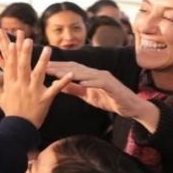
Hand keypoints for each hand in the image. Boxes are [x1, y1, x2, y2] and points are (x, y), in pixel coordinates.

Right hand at [0, 30, 72, 127]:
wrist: (19, 128)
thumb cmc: (10, 111)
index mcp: (11, 84)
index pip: (10, 66)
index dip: (12, 54)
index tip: (13, 43)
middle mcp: (21, 86)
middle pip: (23, 67)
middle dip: (25, 52)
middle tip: (28, 40)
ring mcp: (33, 92)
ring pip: (38, 74)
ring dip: (43, 61)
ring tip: (47, 49)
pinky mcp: (45, 99)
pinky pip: (55, 89)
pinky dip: (63, 82)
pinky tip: (70, 74)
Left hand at [46, 61, 160, 131]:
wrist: (131, 107)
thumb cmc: (109, 99)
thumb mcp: (88, 95)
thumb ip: (74, 89)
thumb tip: (58, 84)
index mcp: (89, 75)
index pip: (70, 69)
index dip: (56, 67)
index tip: (41, 67)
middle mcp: (96, 73)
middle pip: (75, 68)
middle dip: (59, 66)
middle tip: (44, 66)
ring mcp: (105, 78)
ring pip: (86, 73)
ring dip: (72, 72)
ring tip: (58, 73)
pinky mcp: (113, 86)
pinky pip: (101, 83)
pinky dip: (91, 82)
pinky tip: (82, 82)